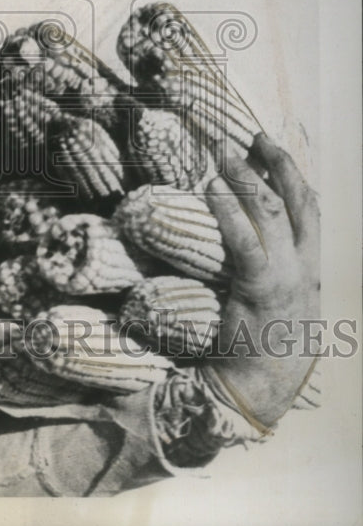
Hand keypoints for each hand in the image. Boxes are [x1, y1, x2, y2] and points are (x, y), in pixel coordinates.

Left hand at [204, 133, 319, 425]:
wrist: (261, 388)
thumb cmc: (268, 348)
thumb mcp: (286, 306)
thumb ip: (277, 272)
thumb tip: (253, 240)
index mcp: (313, 269)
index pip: (310, 211)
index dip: (293, 176)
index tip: (273, 150)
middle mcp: (306, 268)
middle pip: (298, 201)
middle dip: (278, 164)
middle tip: (255, 137)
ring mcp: (287, 276)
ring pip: (272, 213)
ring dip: (248, 178)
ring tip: (224, 156)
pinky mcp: (259, 288)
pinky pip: (245, 242)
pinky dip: (229, 212)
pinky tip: (214, 191)